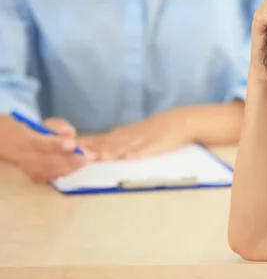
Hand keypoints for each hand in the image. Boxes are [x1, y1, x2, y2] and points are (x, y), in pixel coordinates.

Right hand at [0, 116, 90, 181]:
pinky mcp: (36, 177)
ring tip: (89, 160)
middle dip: (70, 159)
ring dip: (72, 167)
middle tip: (88, 156)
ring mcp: (28, 169)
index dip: (56, 145)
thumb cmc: (36, 131)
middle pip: (47, 161)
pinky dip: (68, 171)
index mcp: (24, 138)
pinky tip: (79, 166)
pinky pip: (53, 177)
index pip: (40, 143)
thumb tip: (70, 132)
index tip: (72, 145)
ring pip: (51, 171)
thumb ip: (58, 126)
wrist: (15, 143)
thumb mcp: (46, 124)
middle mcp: (24, 156)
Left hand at [79, 110, 193, 160]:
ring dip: (113, 151)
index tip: (71, 148)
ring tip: (101, 157)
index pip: (102, 139)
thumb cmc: (158, 129)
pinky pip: (147, 149)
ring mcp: (144, 140)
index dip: (88, 144)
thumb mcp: (136, 133)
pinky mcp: (158, 144)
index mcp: (124, 134)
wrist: (181, 121)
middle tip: (80, 154)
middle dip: (95, 149)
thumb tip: (97, 148)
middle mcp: (131, 136)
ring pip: (126, 145)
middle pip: (110, 143)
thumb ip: (119, 141)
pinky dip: (139, 153)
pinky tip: (130, 157)